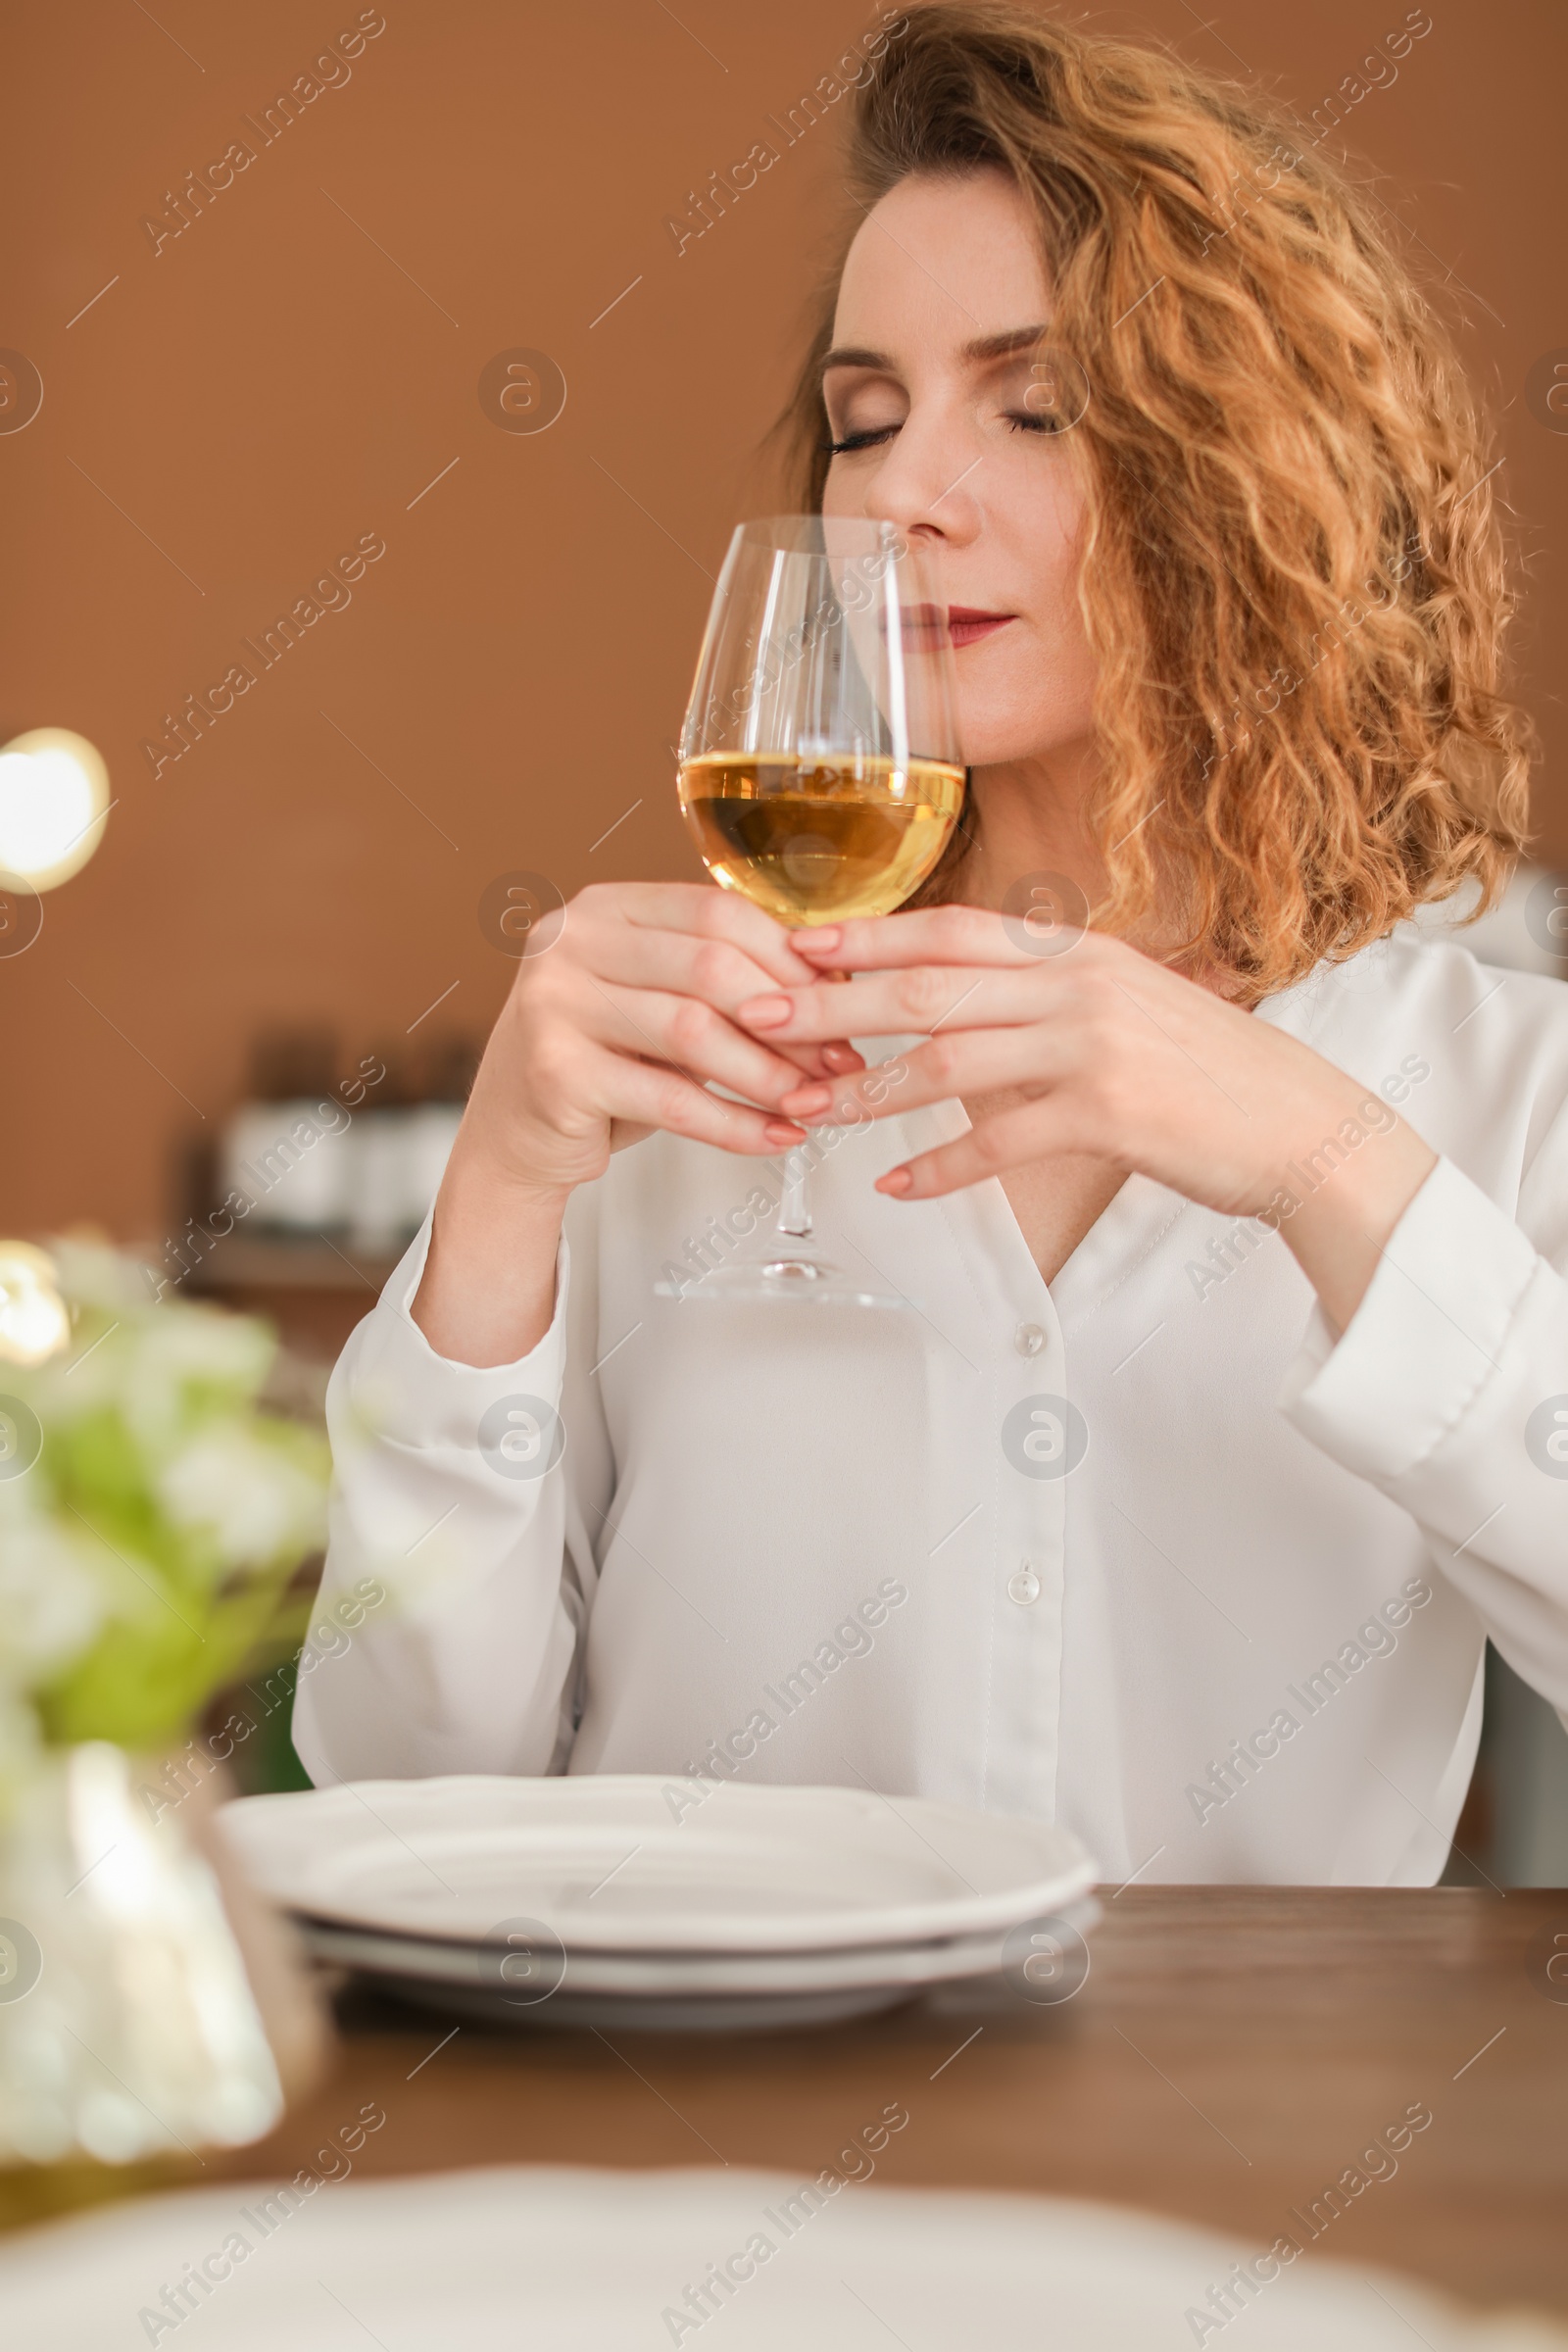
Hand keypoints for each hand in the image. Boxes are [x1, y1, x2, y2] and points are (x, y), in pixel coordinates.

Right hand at [458, 881, 863, 1198]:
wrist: (515, 1133)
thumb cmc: (603, 1062)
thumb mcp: (659, 1003)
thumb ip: (723, 984)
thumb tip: (833, 994)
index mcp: (604, 907)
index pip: (715, 912)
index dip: (788, 958)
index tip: (839, 1001)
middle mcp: (569, 942)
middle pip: (709, 966)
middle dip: (789, 1018)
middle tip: (838, 1060)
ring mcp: (554, 1004)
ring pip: (693, 1032)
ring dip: (768, 1074)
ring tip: (813, 1101)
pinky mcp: (555, 1073)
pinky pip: (669, 1099)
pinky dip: (734, 1123)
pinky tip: (775, 1136)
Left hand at [733, 904, 1437, 1333]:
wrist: (1303, 1127)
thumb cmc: (1209, 1075)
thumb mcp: (1127, 1008)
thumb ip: (1047, 997)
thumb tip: (964, 999)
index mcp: (1078, 951)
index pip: (951, 928)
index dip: (867, 935)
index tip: (795, 944)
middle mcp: (1080, 985)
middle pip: (929, 984)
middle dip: (835, 1001)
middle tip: (759, 1015)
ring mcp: (1094, 1047)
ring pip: (950, 1060)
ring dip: (870, 1088)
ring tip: (809, 1109)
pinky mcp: (1109, 1114)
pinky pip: (1001, 1141)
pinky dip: (943, 1167)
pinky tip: (896, 1186)